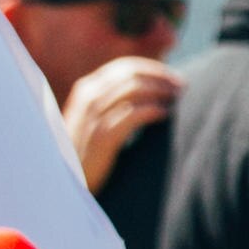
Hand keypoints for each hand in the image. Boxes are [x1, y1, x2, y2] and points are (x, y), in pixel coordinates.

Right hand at [60, 55, 178, 191]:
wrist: (66, 182)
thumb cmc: (86, 151)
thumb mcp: (95, 119)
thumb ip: (115, 101)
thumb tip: (150, 88)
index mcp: (86, 89)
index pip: (125, 67)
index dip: (154, 69)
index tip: (174, 78)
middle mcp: (88, 97)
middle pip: (132, 74)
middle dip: (161, 77)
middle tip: (182, 87)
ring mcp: (93, 116)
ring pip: (134, 90)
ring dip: (160, 91)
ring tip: (177, 100)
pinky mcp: (102, 136)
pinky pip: (133, 114)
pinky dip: (152, 110)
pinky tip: (165, 114)